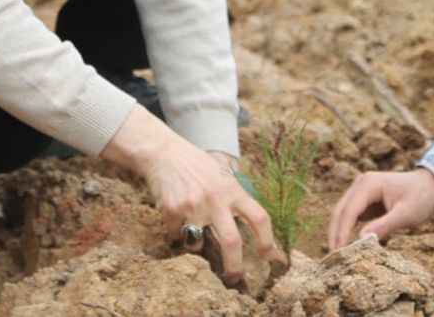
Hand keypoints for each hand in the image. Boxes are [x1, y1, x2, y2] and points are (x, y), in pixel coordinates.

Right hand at [101, 106, 281, 284]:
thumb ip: (239, 199)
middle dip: (234, 267)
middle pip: (231, 242)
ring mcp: (193, 205)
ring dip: (195, 245)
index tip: (267, 256)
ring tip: (192, 231)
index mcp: (234, 191)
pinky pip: (176, 236)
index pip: (259, 218)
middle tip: (233, 279)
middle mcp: (216, 199)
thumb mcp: (225, 177)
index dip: (267, 241)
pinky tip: (175, 218)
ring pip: (198, 244)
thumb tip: (255, 224)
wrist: (166, 154)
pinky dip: (176, 233)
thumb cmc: (200, 168)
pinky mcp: (172, 210)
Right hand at [327, 168, 433, 250]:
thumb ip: (384, 226)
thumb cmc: (421, 197)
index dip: (341, 233)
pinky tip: (346, 245)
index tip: (338, 253)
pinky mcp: (365, 199)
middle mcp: (360, 184)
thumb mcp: (406, 215)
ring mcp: (361, 190)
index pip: (348, 211)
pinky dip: (347, 229)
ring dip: (338, 233)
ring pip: (342, 214)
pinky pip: (351, 215)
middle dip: (335, 234)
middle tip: (332, 258)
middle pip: (340, 211)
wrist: (432, 184)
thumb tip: (360, 240)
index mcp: (368, 184)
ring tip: (336, 255)